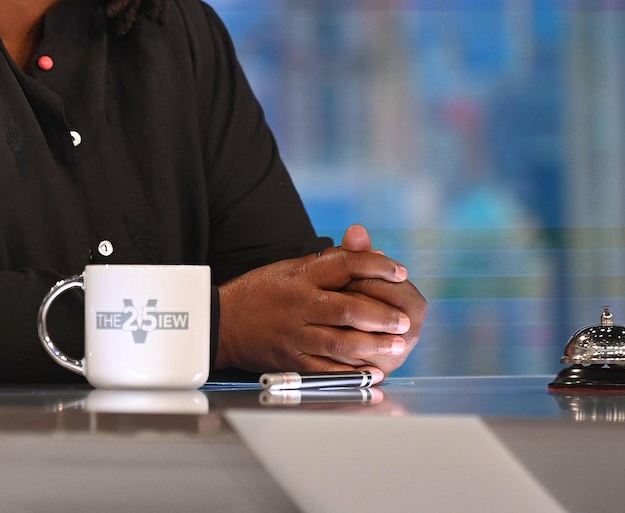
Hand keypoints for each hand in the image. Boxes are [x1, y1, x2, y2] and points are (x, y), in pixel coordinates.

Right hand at [216, 224, 426, 378]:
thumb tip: (372, 251)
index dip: (377, 266)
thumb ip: (331, 261)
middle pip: (348, 309)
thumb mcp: (291, 267)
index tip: (400, 272)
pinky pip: (326, 370)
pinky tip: (372, 374)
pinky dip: (352, 374)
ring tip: (396, 346)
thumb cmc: (261, 292)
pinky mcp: (290, 360)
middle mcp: (298, 303)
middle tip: (404, 321)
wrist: (220, 322)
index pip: (346, 264)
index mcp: (300, 275)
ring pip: (341, 342)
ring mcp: (294, 334)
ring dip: (373, 346)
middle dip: (381, 316)